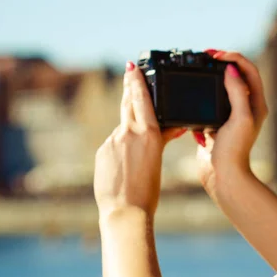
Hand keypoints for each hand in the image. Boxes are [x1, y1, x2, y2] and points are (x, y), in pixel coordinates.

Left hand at [93, 61, 186, 218]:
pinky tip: (126, 160)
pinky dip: (121, 145)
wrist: (125, 210)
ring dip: (129, 124)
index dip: (136, 81)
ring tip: (137, 133)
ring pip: (122, 126)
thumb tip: (174, 127)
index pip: (141, 99)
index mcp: (148, 134)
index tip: (131, 66)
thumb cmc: (148, 189)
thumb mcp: (159, 159)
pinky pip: (114, 142)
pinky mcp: (102, 152)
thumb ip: (163, 138)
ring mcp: (112, 142)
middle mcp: (128, 133)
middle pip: (128, 103)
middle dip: (129, 88)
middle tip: (128, 71)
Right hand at [193, 50, 268, 198]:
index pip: (248, 70)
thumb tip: (231, 69)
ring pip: (220, 87)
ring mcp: (229, 115)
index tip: (215, 54)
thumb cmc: (235, 150)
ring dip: (210, 75)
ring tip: (199, 67)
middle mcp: (245, 107)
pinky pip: (208, 101)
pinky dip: (201, 93)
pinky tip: (193, 93)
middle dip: (221, 62)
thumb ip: (237, 92)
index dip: (234, 57)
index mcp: (256, 103)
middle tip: (205, 55)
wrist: (221, 175)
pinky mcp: (214, 122)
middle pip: (235, 74)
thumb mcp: (240, 118)